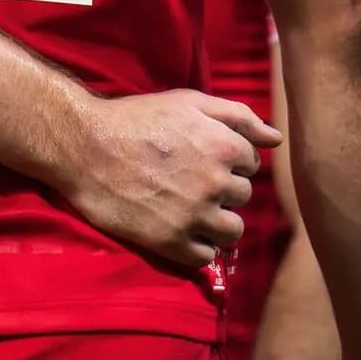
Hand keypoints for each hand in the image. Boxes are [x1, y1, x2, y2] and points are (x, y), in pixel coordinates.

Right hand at [57, 90, 280, 268]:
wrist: (84, 146)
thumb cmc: (136, 118)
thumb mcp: (187, 102)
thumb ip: (237, 116)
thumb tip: (276, 138)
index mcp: (224, 147)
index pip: (252, 164)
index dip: (229, 159)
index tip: (201, 157)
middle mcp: (215, 184)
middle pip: (243, 197)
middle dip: (222, 189)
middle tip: (189, 179)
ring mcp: (193, 216)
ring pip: (231, 232)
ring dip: (216, 222)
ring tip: (189, 208)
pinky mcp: (171, 242)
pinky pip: (205, 256)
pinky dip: (196, 246)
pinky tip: (177, 227)